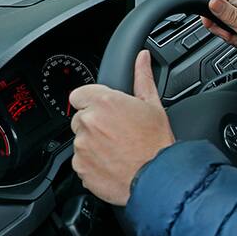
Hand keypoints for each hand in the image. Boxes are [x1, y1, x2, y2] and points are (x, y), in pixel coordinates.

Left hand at [69, 50, 174, 205]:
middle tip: (117, 131)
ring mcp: (82, 146)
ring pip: (81, 140)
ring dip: (93, 143)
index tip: (105, 110)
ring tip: (118, 149)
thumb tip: (142, 58)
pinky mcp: (80, 167)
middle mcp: (89, 122)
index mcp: (104, 103)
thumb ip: (142, 78)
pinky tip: (113, 162)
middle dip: (95, 123)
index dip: (93, 101)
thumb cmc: (156, 142)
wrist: (156, 177)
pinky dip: (93, 162)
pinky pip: (81, 161)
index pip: (79, 94)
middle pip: (81, 118)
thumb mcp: (153, 105)